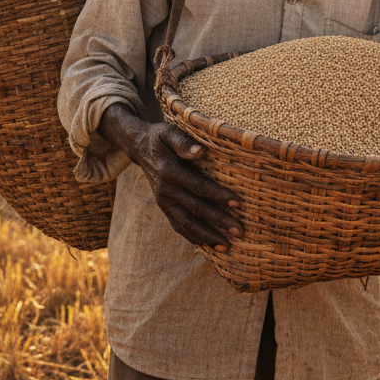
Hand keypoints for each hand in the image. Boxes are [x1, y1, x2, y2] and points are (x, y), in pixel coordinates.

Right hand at [98, 104, 242, 250]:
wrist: (139, 147)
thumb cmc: (160, 138)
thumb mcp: (169, 132)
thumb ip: (183, 142)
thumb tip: (200, 151)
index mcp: (168, 172)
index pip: (198, 187)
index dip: (218, 196)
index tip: (238, 203)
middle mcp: (165, 191)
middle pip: (195, 210)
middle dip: (218, 222)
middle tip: (240, 231)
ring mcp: (163, 202)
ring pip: (186, 224)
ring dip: (207, 237)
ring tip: (227, 247)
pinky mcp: (164, 208)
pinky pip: (179, 226)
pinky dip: (194, 238)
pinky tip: (210, 246)